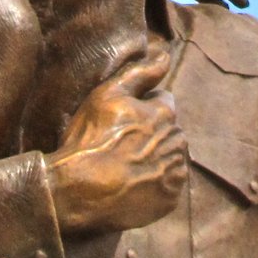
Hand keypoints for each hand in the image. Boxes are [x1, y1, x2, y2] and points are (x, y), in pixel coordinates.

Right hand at [46, 47, 187, 236]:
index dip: (143, 106)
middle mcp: (177, 143)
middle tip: (122, 144)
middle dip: (153, 133)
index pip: (164, 101)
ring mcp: (175, 174)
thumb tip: (166, 56)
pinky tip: (131, 185)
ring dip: (156, 159)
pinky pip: (167, 187)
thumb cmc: (91, 140)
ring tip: (125, 166)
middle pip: (169, 131)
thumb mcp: (107, 95)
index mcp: (165, 115)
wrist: (80, 192)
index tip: (123, 119)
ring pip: (170, 158)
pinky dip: (155, 185)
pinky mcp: (169, 201)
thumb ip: (140, 73)